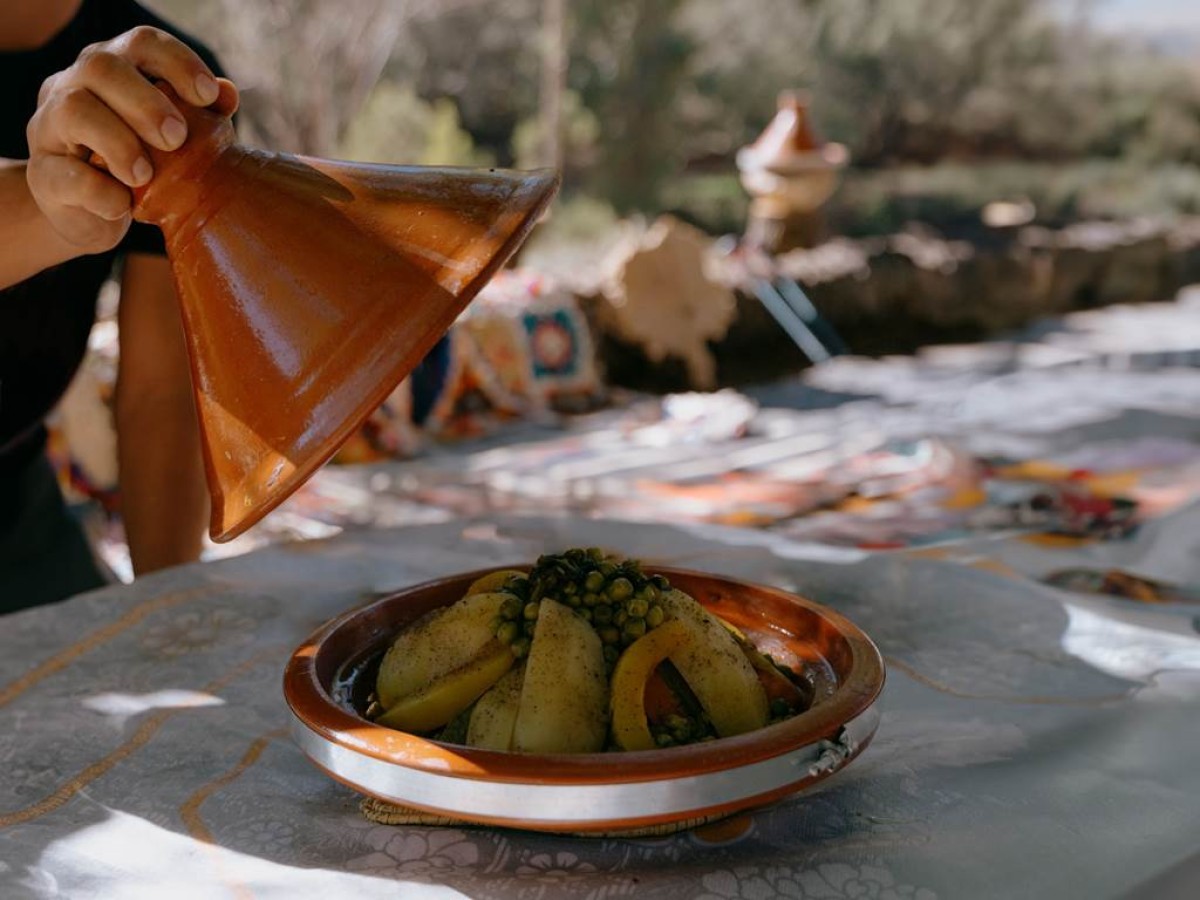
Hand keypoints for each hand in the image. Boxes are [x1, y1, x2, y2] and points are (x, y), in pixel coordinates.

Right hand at [25, 26, 236, 252]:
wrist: (92, 213)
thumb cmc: (141, 165)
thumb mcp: (173, 141)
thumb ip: (201, 116)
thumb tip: (228, 92)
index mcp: (115, 69)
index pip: (142, 43)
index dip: (177, 62)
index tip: (209, 95)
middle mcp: (75, 85)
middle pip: (102, 67)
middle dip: (146, 102)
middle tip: (177, 138)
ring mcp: (50, 127)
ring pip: (74, 110)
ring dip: (117, 141)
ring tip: (144, 175)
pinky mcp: (42, 173)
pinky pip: (62, 173)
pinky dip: (96, 190)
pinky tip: (122, 204)